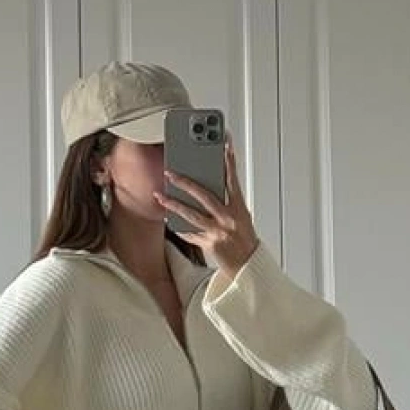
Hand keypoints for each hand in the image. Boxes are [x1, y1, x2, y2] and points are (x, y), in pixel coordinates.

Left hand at [154, 133, 259, 279]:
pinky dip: (179, 227)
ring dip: (174, 205)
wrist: (249, 265)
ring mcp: (218, 232)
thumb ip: (228, 201)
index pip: (232, 179)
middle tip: (171, 173)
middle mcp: (228, 218)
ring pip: (192, 215)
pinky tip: (169, 219)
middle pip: (204, 196)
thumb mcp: (242, 216)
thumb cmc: (245, 239)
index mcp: (238, 208)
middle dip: (185, 183)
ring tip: (161, 196)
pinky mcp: (210, 245)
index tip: (224, 144)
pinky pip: (191, 234)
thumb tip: (210, 187)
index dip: (228, 161)